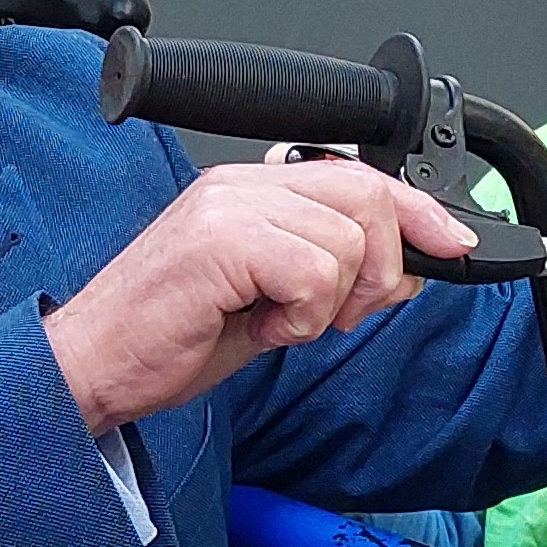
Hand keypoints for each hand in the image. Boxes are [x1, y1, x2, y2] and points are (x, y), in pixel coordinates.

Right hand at [44, 159, 474, 434]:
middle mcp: (241, 185)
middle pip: (369, 197)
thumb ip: (329, 280)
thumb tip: (405, 271)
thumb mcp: (267, 308)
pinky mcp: (221, 242)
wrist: (91, 369)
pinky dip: (302, 317)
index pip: (361, 177)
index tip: (455, 245)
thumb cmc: (164, 342)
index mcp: (250, 189)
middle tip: (336, 316)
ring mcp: (230, 208)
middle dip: (381, 268)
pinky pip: (314, 273)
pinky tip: (260, 329)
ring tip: (276, 325)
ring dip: (328, 305)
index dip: (420, 212)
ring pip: (348, 242)